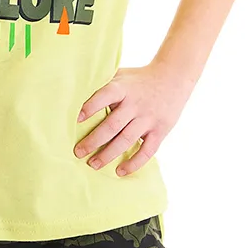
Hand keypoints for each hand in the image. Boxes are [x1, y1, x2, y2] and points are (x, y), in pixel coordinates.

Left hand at [73, 63, 195, 175]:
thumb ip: (103, 85)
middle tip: (78, 152)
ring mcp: (148, 118)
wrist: (173, 78)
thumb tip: (74, 95)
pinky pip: (147, 151)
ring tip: (93, 164)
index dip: (90, 107)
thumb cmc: (139, 79)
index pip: (105, 96)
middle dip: (93, 140)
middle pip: (112, 125)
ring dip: (108, 154)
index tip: (76, 119)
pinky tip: (120, 171)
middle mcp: (135, 104)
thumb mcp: (121, 76)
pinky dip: (134, 163)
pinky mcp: (160, 130)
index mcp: (123, 88)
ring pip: (126, 140)